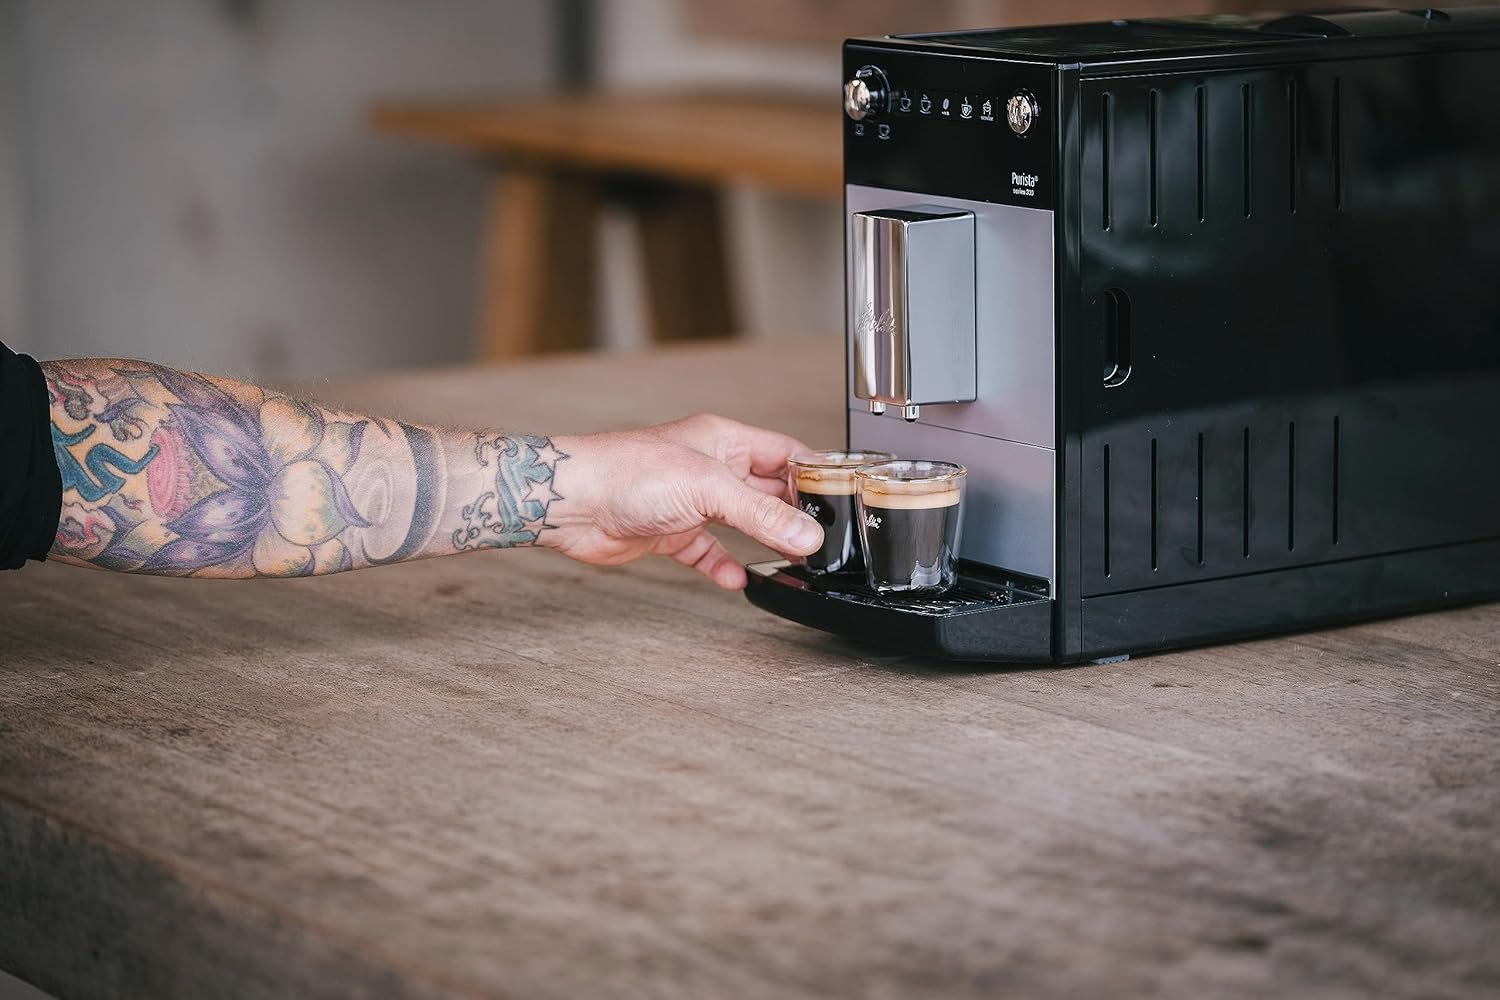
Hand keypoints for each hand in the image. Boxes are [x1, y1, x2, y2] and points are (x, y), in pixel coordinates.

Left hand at [543, 414, 823, 588]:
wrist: (571, 502)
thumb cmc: (625, 472)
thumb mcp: (708, 489)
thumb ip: (761, 515)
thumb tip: (806, 534)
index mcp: (723, 441)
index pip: (784, 454)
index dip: (813, 475)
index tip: (840, 500)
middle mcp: (709, 468)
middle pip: (766, 492)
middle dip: (793, 515)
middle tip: (820, 539)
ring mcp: (689, 501)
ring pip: (740, 523)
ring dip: (763, 542)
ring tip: (792, 560)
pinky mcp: (670, 531)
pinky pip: (707, 551)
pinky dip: (723, 565)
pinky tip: (736, 579)